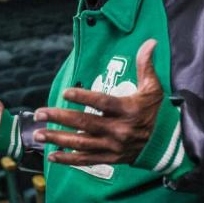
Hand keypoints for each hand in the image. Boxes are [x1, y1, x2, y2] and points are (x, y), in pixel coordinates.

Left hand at [34, 39, 163, 165]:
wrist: (166, 143)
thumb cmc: (155, 111)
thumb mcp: (153, 87)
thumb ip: (145, 65)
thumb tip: (149, 42)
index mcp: (128, 110)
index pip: (102, 103)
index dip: (83, 98)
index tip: (65, 93)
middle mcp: (119, 130)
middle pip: (85, 123)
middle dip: (59, 118)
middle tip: (40, 113)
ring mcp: (113, 146)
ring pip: (81, 143)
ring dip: (58, 139)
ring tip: (38, 134)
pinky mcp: (110, 158)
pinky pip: (86, 160)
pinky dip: (68, 160)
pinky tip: (52, 156)